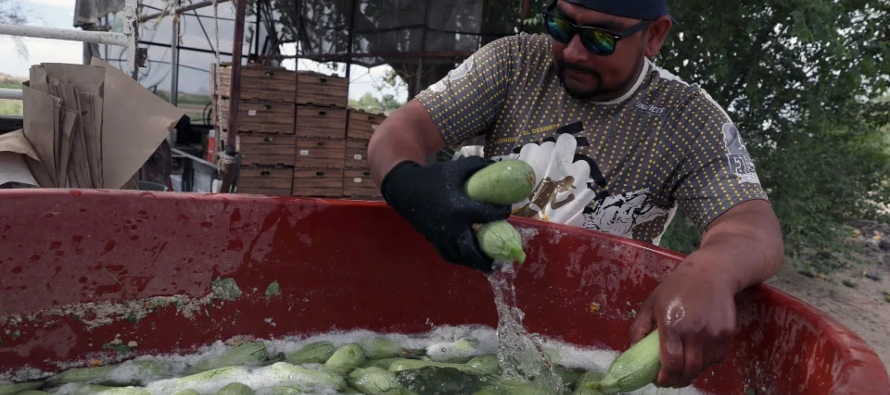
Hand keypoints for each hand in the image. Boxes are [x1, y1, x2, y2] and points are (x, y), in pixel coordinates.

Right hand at [380, 157, 511, 272]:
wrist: (406, 190)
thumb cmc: (433, 178)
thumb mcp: (457, 167)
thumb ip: (477, 165)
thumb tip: (495, 165)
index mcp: (461, 208)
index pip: (488, 215)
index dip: (501, 213)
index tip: (507, 211)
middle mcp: (452, 226)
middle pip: (471, 251)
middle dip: (485, 259)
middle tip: (498, 262)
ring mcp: (442, 236)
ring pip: (460, 257)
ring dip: (474, 263)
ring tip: (487, 265)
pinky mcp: (434, 240)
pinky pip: (449, 256)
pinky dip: (460, 260)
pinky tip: (469, 260)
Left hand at [628, 257, 738, 387]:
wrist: (712, 272)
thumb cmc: (677, 287)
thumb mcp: (651, 303)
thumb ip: (639, 328)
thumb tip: (633, 351)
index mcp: (672, 324)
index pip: (671, 363)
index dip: (664, 378)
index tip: (658, 380)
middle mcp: (695, 331)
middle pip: (689, 370)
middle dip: (677, 380)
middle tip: (670, 380)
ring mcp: (714, 334)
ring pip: (703, 366)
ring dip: (691, 371)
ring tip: (682, 365)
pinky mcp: (728, 334)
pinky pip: (716, 358)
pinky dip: (706, 362)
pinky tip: (697, 353)